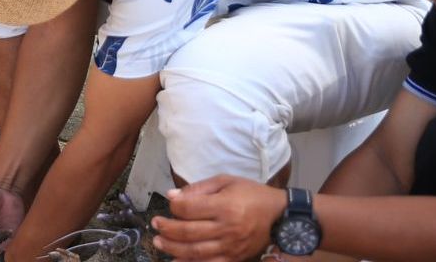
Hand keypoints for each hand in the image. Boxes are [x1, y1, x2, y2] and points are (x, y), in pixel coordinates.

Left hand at [152, 176, 288, 261]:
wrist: (279, 215)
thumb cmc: (251, 194)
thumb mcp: (226, 181)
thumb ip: (199, 188)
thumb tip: (173, 196)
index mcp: (225, 206)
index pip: (189, 208)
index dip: (173, 206)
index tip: (169, 202)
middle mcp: (227, 228)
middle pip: (188, 232)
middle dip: (167, 228)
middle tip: (155, 224)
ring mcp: (231, 246)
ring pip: (195, 251)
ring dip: (173, 248)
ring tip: (159, 241)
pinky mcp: (234, 258)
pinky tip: (176, 261)